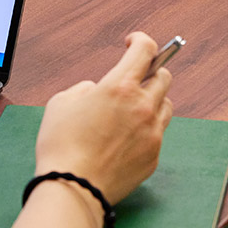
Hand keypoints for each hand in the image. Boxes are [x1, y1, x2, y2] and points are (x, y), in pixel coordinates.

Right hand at [34, 32, 173, 204]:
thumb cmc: (61, 145)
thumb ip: (83, 89)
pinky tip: (125, 137)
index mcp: (119, 87)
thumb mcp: (60, 103)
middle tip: (135, 77)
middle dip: (150, 71)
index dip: (140, 40)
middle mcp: (142, 106)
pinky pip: (157, 133)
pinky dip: (146, 129)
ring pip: (167, 105)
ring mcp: (152, 133)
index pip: (145, 50)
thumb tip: (96, 91)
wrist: (73, 187)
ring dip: (153, 99)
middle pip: (164, 76)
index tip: (132, 42)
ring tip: (132, 108)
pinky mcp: (153, 156)